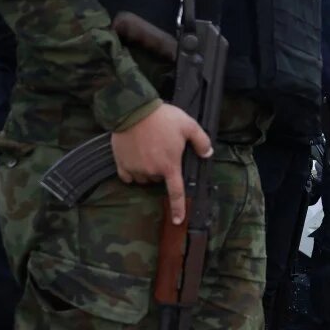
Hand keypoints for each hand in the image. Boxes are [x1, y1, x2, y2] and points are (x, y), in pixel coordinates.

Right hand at [109, 103, 213, 224]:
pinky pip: (127, 176)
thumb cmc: (163, 118)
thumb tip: (208, 153)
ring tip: (148, 151)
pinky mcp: (121, 163)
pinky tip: (134, 159)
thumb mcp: (188, 125)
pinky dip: (132, 172)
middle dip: (162, 170)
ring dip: (147, 171)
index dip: (178, 208)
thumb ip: (201, 141)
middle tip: (162, 151)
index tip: (179, 220)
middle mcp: (152, 171)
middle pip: (158, 180)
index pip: (176, 193)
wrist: (133, 109)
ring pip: (144, 178)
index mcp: (169, 166)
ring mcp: (135, 169)